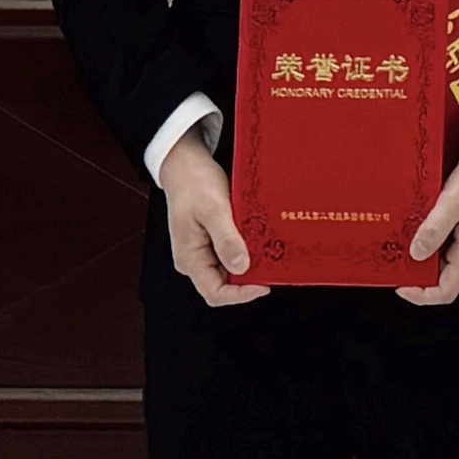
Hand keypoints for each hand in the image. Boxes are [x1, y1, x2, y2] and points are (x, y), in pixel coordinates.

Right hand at [154, 129, 263, 305]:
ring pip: (232, 269)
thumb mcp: (213, 209)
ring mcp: (204, 251)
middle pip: (225, 284)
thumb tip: (241, 267)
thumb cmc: (194, 183)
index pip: (215, 293)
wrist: (186, 164)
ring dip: (251, 262)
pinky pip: (233, 253)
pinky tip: (260, 239)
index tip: (265, 284)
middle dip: (250, 278)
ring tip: (268, 250)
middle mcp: (195, 260)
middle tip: (273, 264)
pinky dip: (248, 249)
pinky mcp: (213, 241)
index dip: (241, 295)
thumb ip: (226, 239)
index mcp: (189, 259)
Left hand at [399, 164, 458, 305]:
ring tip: (407, 240)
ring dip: (422, 256)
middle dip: (417, 272)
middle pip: (440, 279)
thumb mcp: (453, 204)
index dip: (420, 295)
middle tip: (397, 257)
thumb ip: (434, 229)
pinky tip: (421, 231)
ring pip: (441, 265)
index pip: (445, 292)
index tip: (400, 284)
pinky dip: (431, 246)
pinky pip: (446, 252)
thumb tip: (417, 253)